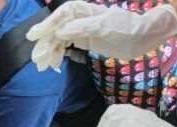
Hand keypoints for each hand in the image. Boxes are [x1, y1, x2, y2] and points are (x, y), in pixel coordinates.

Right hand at [27, 1, 176, 69]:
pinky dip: (57, 55)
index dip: (47, 24)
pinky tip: (52, 64)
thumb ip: (81, 28)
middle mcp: (78, 19)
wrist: (141, 38)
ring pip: (58, 40)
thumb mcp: (105, 26)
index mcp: (84, 10)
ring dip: (49, 51)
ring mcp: (79, 31)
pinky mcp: (82, 41)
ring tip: (42, 65)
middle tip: (37, 58)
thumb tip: (60, 32)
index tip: (34, 35)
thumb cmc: (125, 28)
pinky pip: (65, 47)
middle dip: (46, 43)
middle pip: (56, 29)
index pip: (61, 15)